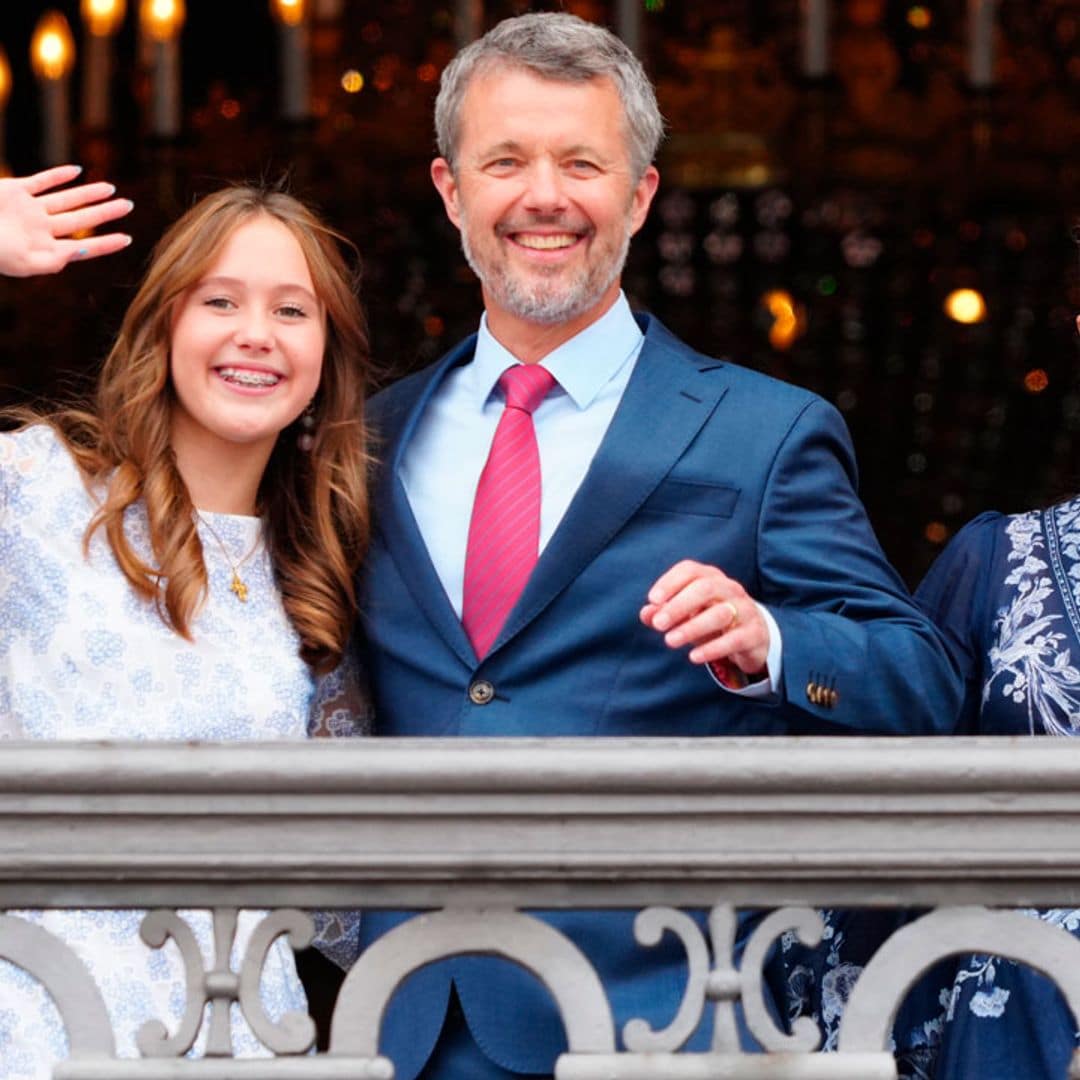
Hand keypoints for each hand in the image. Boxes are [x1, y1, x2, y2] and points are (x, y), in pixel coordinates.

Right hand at [0, 165, 132, 276]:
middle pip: (81, 219)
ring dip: (88, 193)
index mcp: (45, 248)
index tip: (128, 239)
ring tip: (111, 189)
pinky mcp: (14, 190)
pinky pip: (41, 181)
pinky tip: (77, 171)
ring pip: (66, 199)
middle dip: (105, 213)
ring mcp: (29, 208)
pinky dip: (59, 176)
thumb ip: (53, 261)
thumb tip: (80, 252)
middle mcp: (41, 228)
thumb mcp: (24, 263)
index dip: (106, 243)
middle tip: (130, 205)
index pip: (84, 247)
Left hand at [640, 559, 769, 675]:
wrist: (754, 635)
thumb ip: (665, 612)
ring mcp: (745, 609)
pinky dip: (712, 648)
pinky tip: (694, 657)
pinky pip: (734, 639)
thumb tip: (646, 614)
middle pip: (705, 588)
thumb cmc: (712, 619)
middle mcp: (730, 588)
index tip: (652, 600)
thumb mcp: (688, 614)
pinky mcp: (754, 633)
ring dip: (692, 627)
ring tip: (670, 641)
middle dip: (678, 605)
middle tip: (658, 624)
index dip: (670, 582)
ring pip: (720, 614)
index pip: (690, 570)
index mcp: (711, 577)